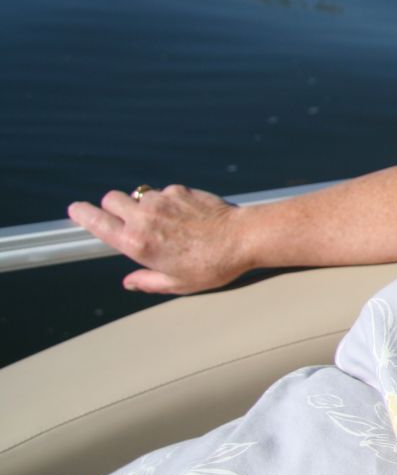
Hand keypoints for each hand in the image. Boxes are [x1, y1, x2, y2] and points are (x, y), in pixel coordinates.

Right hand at [67, 185, 250, 293]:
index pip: (97, 223)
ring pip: (137, 194)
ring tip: (163, 222)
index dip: (82, 214)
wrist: (243, 238)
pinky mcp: (180, 190)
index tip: (76, 211)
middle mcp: (145, 218)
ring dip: (142, 204)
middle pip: (111, 199)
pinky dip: (167, 201)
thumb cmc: (212, 265)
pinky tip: (186, 216)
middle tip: (126, 220)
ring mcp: (163, 200)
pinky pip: (164, 192)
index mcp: (137, 243)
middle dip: (112, 207)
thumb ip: (147, 282)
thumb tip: (130, 282)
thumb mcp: (177, 284)